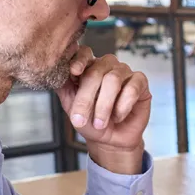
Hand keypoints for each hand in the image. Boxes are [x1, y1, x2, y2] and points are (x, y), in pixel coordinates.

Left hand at [55, 48, 150, 173]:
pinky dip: (123, 106)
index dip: (79, 60)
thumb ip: (64, 87)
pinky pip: (132, 88)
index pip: (84, 53)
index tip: (74, 72)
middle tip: (80, 119)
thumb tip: (54, 73)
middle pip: (96, 71)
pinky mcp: (140, 82)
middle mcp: (106, 65)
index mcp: (88, 67)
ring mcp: (124, 71)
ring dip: (104, 105)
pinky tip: (118, 116)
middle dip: (86, 98)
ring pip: (113, 79)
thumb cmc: (90, 121)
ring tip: (100, 123)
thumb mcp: (71, 106)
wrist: (110, 140)